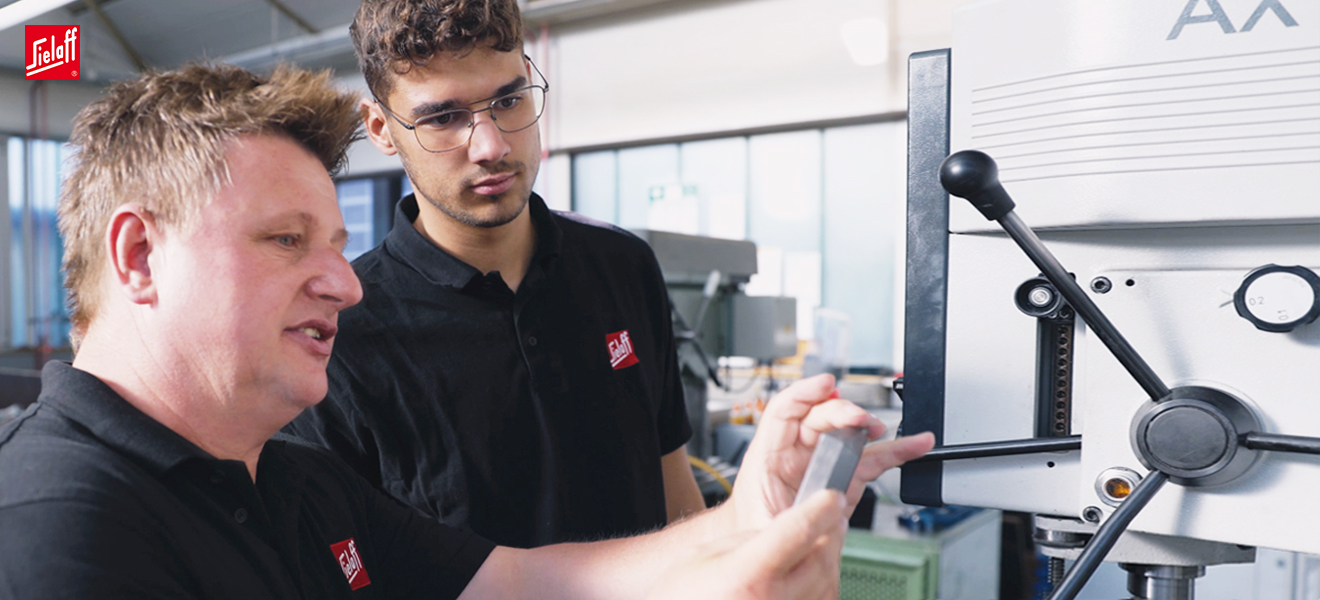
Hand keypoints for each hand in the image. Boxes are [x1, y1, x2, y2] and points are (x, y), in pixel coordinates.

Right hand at [647, 490, 847, 599]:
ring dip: (830, 560)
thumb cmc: (682, 596)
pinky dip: (823, 587)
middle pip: (821, 558)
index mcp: (748, 575)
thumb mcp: (705, 555)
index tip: (831, 497)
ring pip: (828, 585)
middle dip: (832, 532)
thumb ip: (751, 539)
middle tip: (832, 517)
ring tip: (823, 544)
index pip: (799, 531)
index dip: (821, 508)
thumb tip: (786, 529)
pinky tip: (814, 575)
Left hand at [730, 374, 934, 528]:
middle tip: (860, 419)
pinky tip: (914, 445)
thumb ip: (796, 517)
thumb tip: (829, 500)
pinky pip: (871, 460)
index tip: (825, 384)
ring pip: (848, 434)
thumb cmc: (757, 537)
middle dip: (841, 411)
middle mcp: (797, 456)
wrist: (767, 561)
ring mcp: (825, 466)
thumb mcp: (765, 530)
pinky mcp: (846, 480)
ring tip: (881, 428)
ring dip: (867, 426)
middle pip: (819, 417)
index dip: (803, 393)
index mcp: (769, 458)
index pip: (784, 412)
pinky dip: (894, 452)